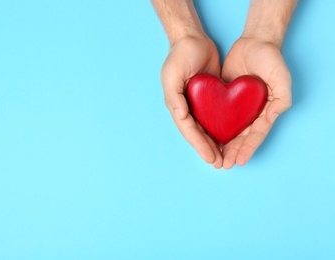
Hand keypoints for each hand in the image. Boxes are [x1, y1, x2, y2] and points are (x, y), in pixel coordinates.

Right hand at [161, 35, 222, 167]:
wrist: (193, 38)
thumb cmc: (180, 55)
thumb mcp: (172, 74)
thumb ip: (174, 96)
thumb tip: (180, 116)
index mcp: (177, 104)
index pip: (189, 130)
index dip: (199, 146)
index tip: (211, 158)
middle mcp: (187, 107)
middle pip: (198, 134)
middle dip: (208, 149)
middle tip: (220, 164)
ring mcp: (199, 103)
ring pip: (208, 128)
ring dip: (215, 143)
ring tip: (225, 157)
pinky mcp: (211, 97)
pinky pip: (217, 116)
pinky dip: (222, 128)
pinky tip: (230, 137)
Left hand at [221, 37, 291, 168]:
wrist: (253, 41)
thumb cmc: (270, 58)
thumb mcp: (281, 77)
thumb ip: (281, 98)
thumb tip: (272, 117)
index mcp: (265, 111)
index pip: (256, 134)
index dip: (248, 148)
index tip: (239, 161)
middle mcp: (251, 112)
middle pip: (241, 137)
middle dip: (233, 152)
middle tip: (223, 165)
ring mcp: (237, 106)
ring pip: (228, 130)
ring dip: (222, 145)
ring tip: (214, 158)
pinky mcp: (224, 98)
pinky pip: (218, 116)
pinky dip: (213, 128)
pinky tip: (205, 138)